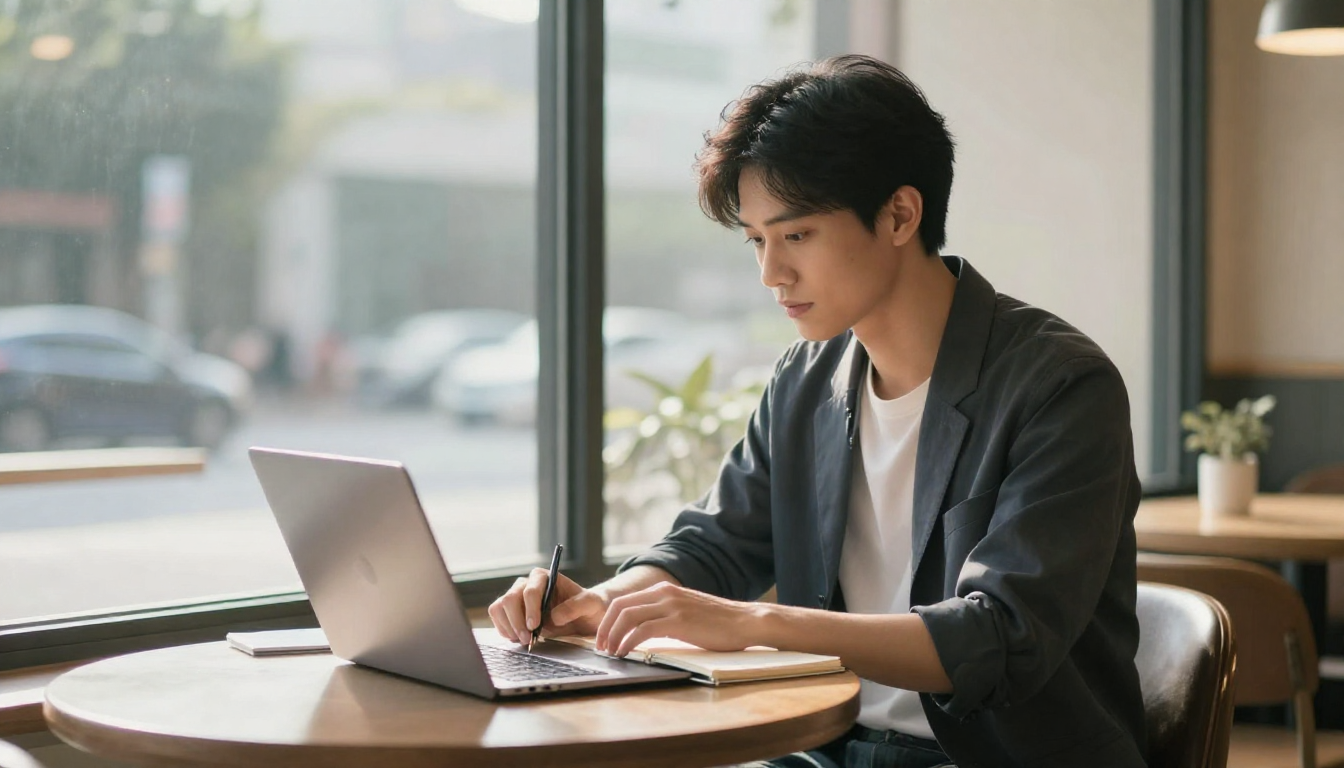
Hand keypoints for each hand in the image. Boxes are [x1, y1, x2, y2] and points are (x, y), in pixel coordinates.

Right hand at [487, 569, 608, 643]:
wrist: (584, 615)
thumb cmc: (588, 605)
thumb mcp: (590, 604)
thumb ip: (576, 606)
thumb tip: (554, 617)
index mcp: (544, 576)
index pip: (530, 590)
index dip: (530, 609)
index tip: (535, 626)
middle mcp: (526, 584)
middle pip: (509, 599)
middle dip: (516, 621)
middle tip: (527, 639)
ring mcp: (517, 597)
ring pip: (499, 607)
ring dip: (508, 626)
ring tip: (523, 640)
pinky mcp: (511, 611)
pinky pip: (498, 617)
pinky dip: (504, 630)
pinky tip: (517, 638)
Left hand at [595, 582, 761, 657]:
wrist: (746, 621)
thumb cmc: (719, 623)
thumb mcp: (686, 612)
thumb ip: (665, 615)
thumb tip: (643, 632)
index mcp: (664, 590)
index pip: (624, 601)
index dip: (608, 620)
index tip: (604, 637)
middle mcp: (664, 593)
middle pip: (619, 606)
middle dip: (604, 628)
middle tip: (600, 646)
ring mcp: (671, 605)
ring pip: (627, 616)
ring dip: (613, 636)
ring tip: (610, 652)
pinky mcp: (678, 620)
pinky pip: (642, 630)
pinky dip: (628, 642)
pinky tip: (626, 653)